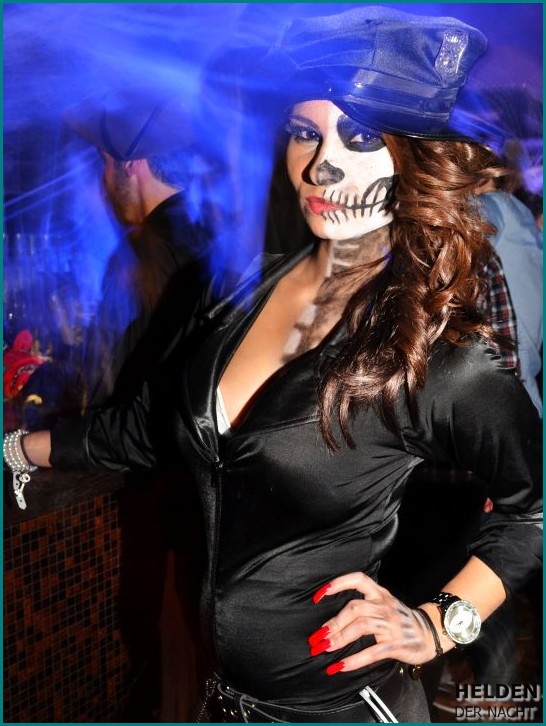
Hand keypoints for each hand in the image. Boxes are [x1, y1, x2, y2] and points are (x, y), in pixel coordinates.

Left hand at [308, 572, 436, 674]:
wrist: (430, 632)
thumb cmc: (400, 619)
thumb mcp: (384, 604)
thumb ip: (363, 603)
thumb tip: (332, 617)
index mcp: (379, 594)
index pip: (358, 580)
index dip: (338, 584)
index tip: (319, 594)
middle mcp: (384, 606)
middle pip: (355, 608)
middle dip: (333, 623)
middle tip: (318, 637)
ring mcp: (391, 625)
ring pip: (362, 626)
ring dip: (340, 638)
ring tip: (326, 648)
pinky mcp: (396, 645)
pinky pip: (373, 651)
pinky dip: (355, 660)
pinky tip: (342, 666)